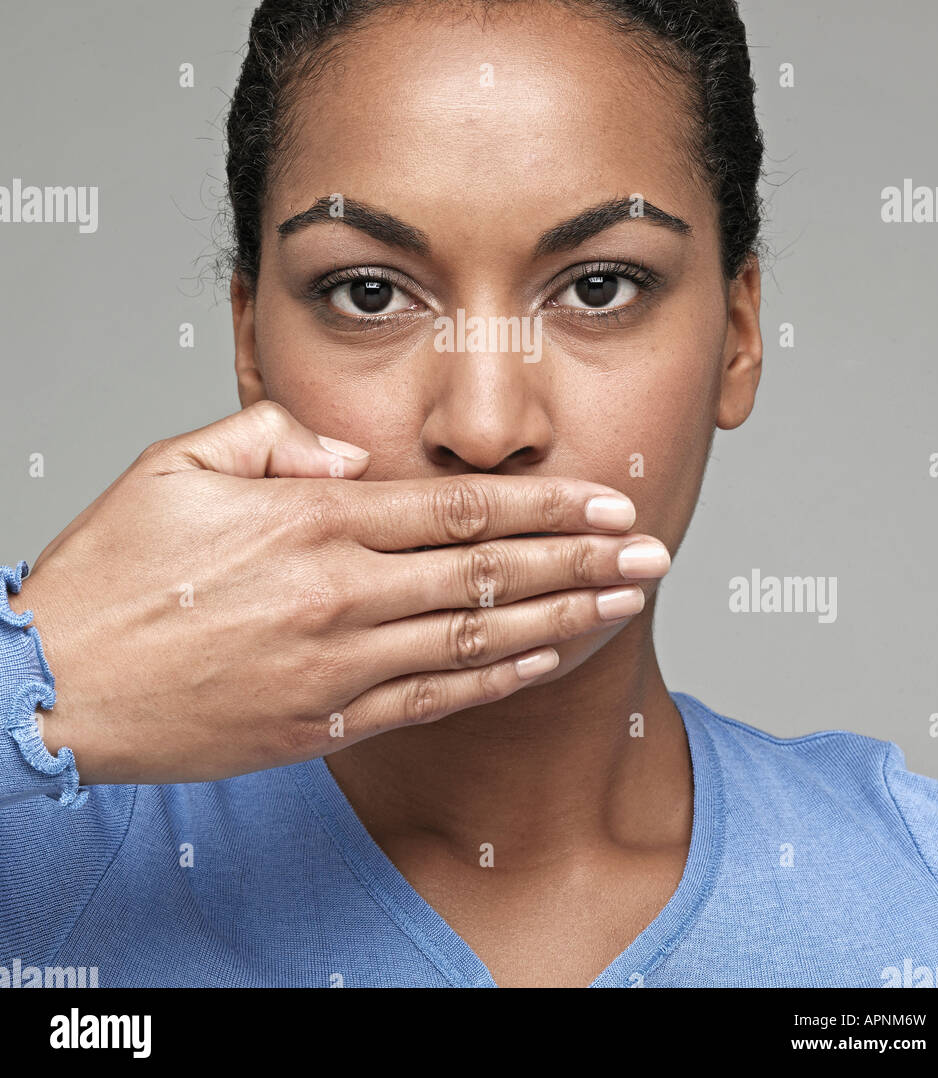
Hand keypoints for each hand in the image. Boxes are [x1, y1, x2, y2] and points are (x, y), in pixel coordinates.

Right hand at [10, 401, 669, 784]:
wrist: (57, 685)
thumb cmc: (110, 572)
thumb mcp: (175, 467)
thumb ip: (270, 437)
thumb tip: (349, 451)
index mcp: (311, 522)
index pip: (457, 505)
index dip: (544, 501)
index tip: (608, 498)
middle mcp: (340, 593)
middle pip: (488, 571)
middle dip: (582, 558)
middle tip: (656, 551)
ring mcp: (338, 664)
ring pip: (479, 638)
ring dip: (564, 615)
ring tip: (628, 600)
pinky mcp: (325, 721)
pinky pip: (437, 699)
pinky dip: (502, 678)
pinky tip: (553, 657)